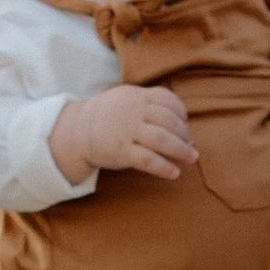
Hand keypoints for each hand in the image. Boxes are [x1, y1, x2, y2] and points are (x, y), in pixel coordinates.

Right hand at [49, 85, 196, 181]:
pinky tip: (174, 173)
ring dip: (181, 150)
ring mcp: (128, 131)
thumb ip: (151, 105)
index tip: (185, 126)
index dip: (181, 114)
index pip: (168, 100)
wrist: (78, 130)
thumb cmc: (109, 116)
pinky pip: (148, 160)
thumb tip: (183, 124)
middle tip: (191, 147)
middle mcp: (134, 111)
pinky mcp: (122, 151)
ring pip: (162, 140)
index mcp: (137, 96)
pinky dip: (164, 167)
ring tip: (192, 158)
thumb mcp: (127, 99)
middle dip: (184, 135)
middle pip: (169, 121)